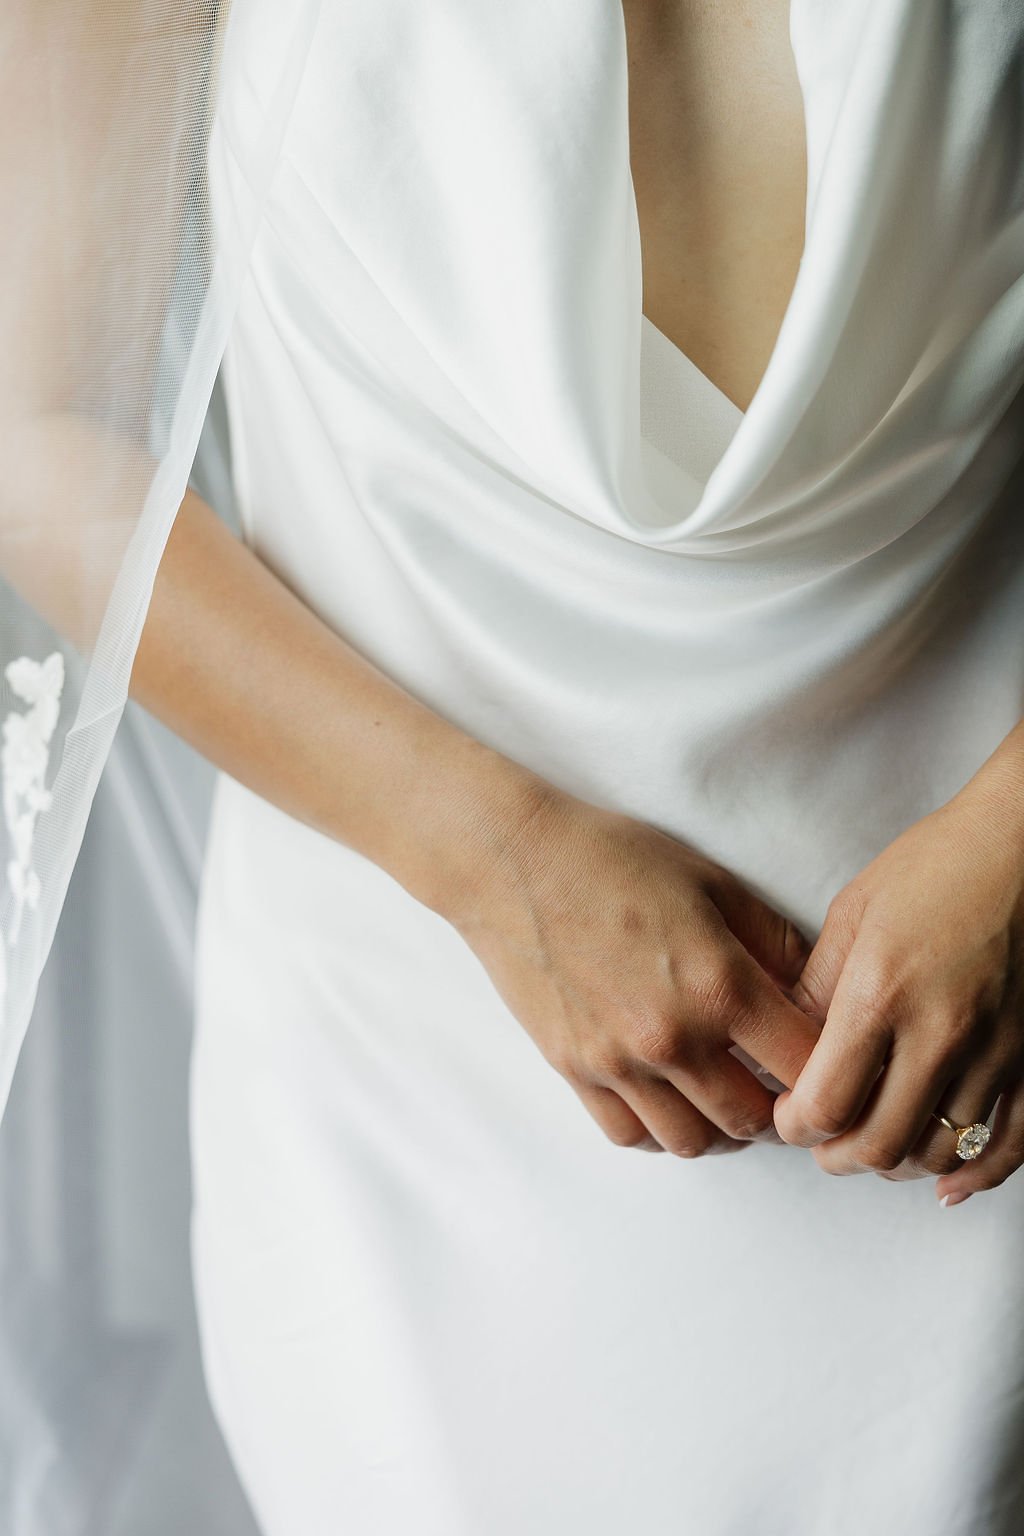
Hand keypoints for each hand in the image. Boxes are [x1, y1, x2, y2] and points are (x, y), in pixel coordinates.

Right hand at [445, 780, 823, 1156]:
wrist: (512, 860)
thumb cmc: (615, 857)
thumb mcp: (713, 882)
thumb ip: (774, 942)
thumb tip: (818, 989)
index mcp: (720, 985)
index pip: (807, 1066)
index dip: (832, 1070)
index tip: (832, 1063)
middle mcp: (672, 1037)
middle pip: (755, 1119)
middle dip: (781, 1108)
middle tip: (783, 1084)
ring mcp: (618, 1062)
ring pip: (694, 1141)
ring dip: (722, 1127)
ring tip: (727, 1093)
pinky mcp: (574, 1070)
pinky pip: (630, 1135)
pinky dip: (660, 1130)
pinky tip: (670, 1098)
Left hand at [772, 782, 1023, 1200]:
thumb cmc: (939, 864)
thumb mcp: (855, 912)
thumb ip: (818, 985)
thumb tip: (786, 1041)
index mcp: (881, 995)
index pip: (823, 1104)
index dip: (794, 1126)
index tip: (786, 1117)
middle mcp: (940, 1034)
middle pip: (877, 1146)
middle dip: (836, 1156)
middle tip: (822, 1141)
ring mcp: (996, 1052)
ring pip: (937, 1152)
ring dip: (896, 1160)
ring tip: (872, 1142)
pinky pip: (1008, 1145)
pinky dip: (974, 1174)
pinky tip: (946, 1183)